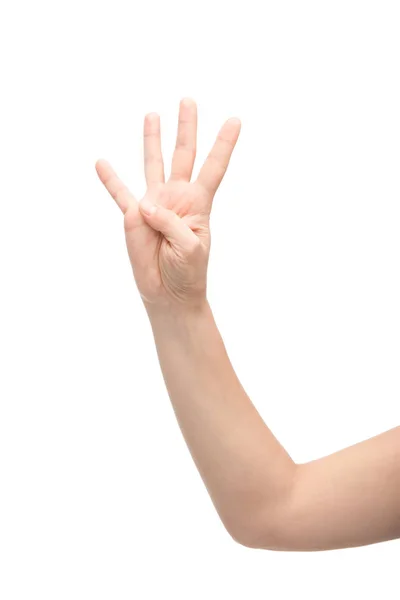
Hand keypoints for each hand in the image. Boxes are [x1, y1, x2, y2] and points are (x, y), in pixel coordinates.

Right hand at [95, 98, 240, 311]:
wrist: (168, 293)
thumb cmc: (188, 272)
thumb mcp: (190, 248)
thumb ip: (170, 223)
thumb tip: (145, 203)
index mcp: (197, 203)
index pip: (213, 167)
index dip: (224, 144)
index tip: (235, 120)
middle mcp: (176, 197)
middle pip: (183, 155)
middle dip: (186, 128)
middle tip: (188, 100)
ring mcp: (153, 205)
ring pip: (153, 165)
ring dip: (152, 140)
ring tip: (152, 115)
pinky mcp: (132, 218)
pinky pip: (119, 194)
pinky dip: (111, 179)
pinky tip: (102, 162)